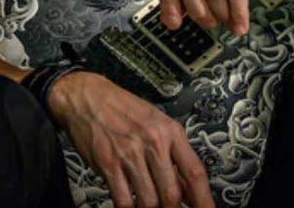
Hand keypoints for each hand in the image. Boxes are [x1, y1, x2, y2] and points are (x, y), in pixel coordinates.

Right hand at [47, 70, 213, 207]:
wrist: (90, 97)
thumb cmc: (125, 109)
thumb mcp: (157, 123)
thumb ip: (172, 154)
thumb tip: (186, 186)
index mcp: (171, 132)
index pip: (195, 172)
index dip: (204, 198)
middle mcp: (153, 143)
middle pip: (171, 193)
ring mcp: (130, 155)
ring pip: (149, 200)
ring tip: (150, 207)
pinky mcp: (108, 164)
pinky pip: (123, 199)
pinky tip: (130, 205)